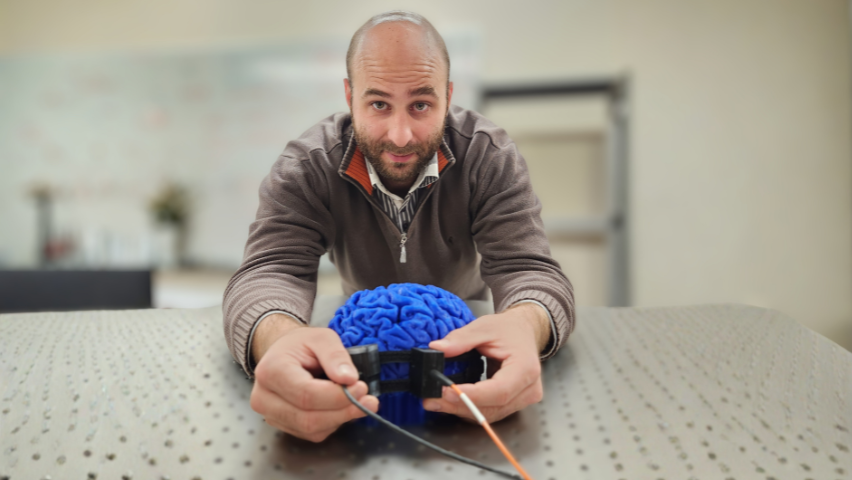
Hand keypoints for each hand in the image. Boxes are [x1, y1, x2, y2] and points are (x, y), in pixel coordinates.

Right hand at [249, 314, 378, 441]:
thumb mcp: (322, 338)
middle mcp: (264, 397)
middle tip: (367, 399)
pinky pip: (312, 434)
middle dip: (343, 411)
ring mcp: (271, 415)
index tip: (361, 387)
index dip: (337, 396)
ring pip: (311, 430)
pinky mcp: (282, 425)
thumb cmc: (301, 344)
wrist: (283, 353)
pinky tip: (340, 407)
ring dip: (340, 419)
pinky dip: (332, 423)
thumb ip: (335, 356)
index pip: (306, 394)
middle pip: (308, 418)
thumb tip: (349, 379)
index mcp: (271, 371)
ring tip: (358, 401)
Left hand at [424, 303, 548, 422]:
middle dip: (459, 405)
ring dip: (461, 409)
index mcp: (525, 368)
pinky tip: (451, 402)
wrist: (524, 332)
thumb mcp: (483, 327)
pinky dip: (469, 408)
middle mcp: (528, 388)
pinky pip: (491, 411)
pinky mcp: (514, 403)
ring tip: (436, 401)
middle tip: (433, 400)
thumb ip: (460, 339)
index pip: (499, 390)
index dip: (472, 395)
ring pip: (490, 413)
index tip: (447, 392)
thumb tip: (437, 348)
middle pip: (492, 407)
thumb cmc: (509, 329)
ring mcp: (523, 399)